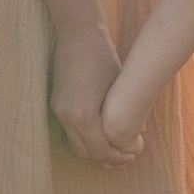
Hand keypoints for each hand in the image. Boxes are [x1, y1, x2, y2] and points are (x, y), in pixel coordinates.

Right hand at [51, 24, 138, 163]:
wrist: (78, 35)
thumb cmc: (104, 58)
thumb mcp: (119, 88)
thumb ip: (123, 115)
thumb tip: (137, 134)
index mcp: (84, 116)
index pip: (100, 151)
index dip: (116, 158)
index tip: (130, 157)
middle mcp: (67, 117)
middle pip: (85, 153)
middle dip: (104, 158)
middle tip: (122, 157)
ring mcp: (58, 111)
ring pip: (74, 144)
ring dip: (91, 149)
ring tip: (111, 147)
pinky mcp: (55, 103)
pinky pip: (69, 130)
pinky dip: (82, 137)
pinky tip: (97, 132)